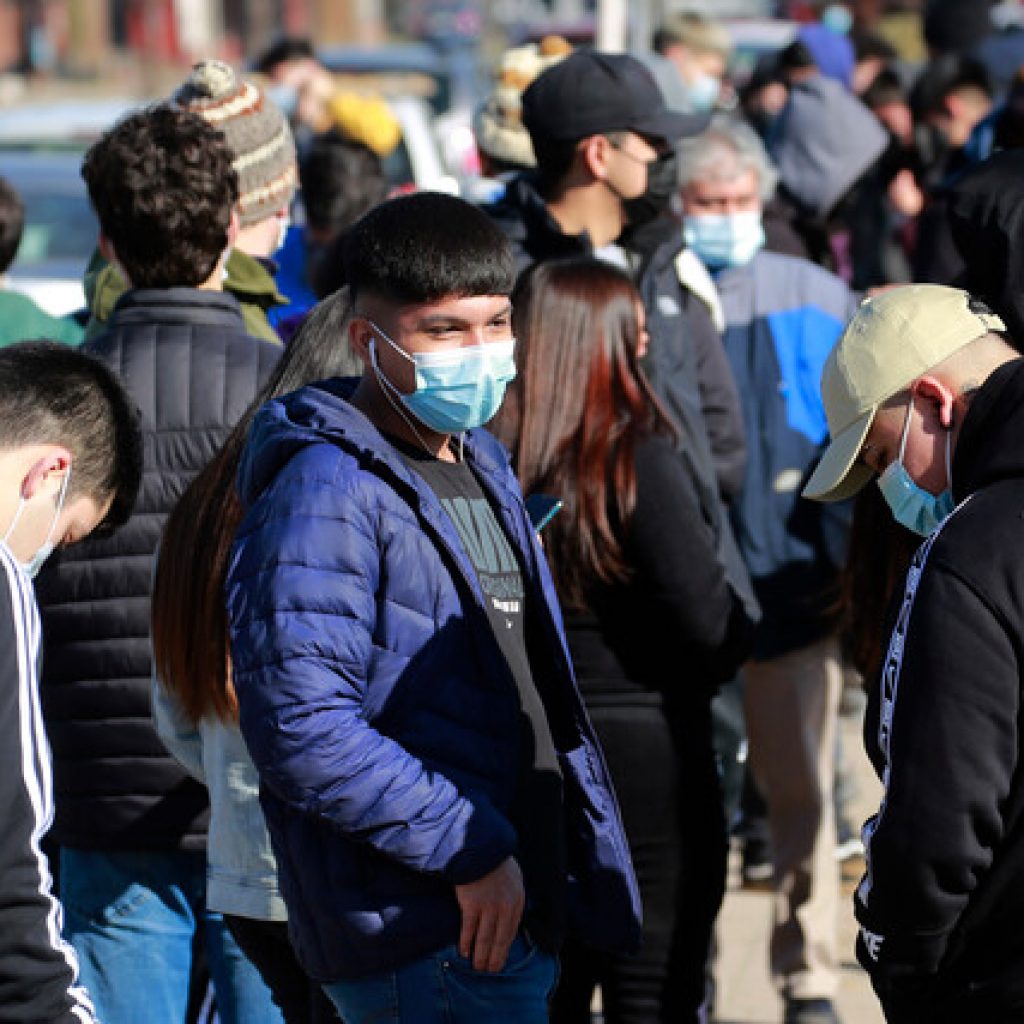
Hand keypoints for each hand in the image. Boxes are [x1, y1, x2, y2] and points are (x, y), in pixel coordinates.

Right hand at [454, 856, 524, 971]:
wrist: (479, 847)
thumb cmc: (496, 862)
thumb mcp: (514, 879)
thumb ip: (513, 899)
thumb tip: (510, 921)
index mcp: (517, 901)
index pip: (511, 933)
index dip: (504, 949)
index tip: (500, 960)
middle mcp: (505, 908)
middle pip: (499, 940)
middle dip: (494, 958)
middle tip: (489, 971)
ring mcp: (488, 907)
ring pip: (484, 939)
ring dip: (480, 956)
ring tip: (477, 967)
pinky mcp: (471, 905)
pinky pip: (469, 930)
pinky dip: (466, 943)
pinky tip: (464, 952)